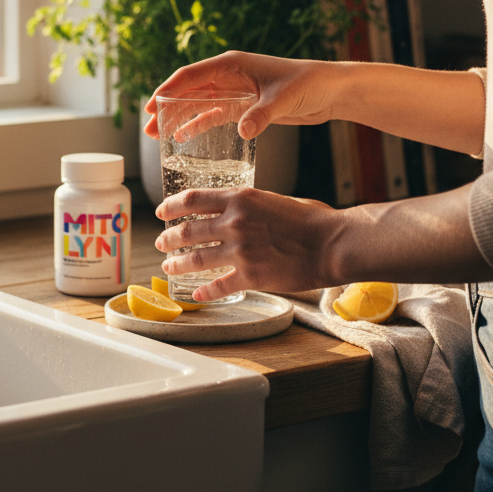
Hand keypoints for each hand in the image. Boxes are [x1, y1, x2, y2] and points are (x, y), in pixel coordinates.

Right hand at [144, 51, 337, 141]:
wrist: (329, 90)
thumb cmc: (308, 83)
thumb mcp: (283, 98)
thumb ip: (261, 114)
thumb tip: (243, 129)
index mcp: (232, 65)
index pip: (191, 76)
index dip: (168, 90)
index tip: (150, 106)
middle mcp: (228, 76)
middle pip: (188, 92)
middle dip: (167, 109)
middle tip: (149, 129)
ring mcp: (234, 91)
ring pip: (197, 104)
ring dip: (178, 118)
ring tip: (158, 136)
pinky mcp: (243, 106)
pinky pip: (213, 115)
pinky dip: (197, 124)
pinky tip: (183, 137)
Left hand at [155, 180, 492, 300]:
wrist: (332, 242)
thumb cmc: (310, 220)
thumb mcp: (272, 200)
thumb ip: (247, 206)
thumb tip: (232, 212)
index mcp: (240, 198)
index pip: (192, 199)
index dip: (171, 206)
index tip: (160, 212)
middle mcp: (234, 222)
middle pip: (187, 230)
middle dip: (168, 239)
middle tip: (161, 244)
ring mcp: (240, 250)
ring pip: (195, 259)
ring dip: (178, 264)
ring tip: (169, 267)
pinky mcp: (250, 276)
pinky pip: (218, 285)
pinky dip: (205, 291)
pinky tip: (198, 293)